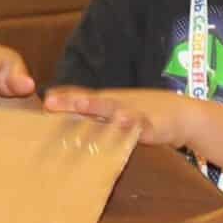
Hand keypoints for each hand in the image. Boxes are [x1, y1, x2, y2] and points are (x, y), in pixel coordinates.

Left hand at [41, 85, 193, 148]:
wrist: (181, 115)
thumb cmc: (141, 113)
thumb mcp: (114, 112)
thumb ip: (90, 115)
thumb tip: (62, 113)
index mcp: (104, 102)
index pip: (78, 98)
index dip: (61, 98)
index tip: (41, 100)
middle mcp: (115, 104)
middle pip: (89, 101)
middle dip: (70, 102)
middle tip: (49, 102)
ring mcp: (131, 112)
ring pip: (111, 109)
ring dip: (95, 107)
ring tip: (80, 106)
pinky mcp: (149, 124)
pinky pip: (138, 125)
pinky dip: (131, 123)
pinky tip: (123, 122)